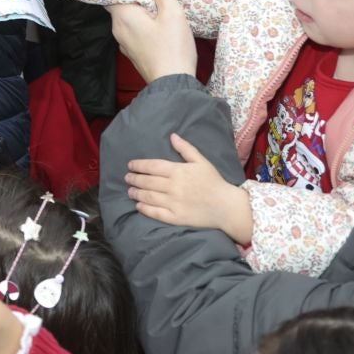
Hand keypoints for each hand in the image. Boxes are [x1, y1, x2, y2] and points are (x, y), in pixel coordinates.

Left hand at [105, 0, 196, 80]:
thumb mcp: (172, 14)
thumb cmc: (172, 49)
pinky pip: (134, 31)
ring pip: (127, 18)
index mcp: (123, 16)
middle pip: (119, 4)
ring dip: (138, 8)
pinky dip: (141, 22)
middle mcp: (118, 29)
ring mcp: (125, 43)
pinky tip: (156, 20)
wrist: (173, 85)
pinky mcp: (135, 53)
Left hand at [125, 133, 251, 240]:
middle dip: (135, 179)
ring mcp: (174, 203)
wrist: (226, 206)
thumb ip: (186, 148)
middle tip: (127, 178)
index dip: (139, 165)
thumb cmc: (214, 182)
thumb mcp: (201, 161)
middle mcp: (174, 186)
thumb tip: (172, 136)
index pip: (153, 166)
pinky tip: (138, 206)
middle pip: (148, 181)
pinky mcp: (176, 217)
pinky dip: (145, 209)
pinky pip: (156, 213)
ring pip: (149, 196)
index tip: (130, 165)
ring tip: (130, 191)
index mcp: (178, 171)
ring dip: (137, 193)